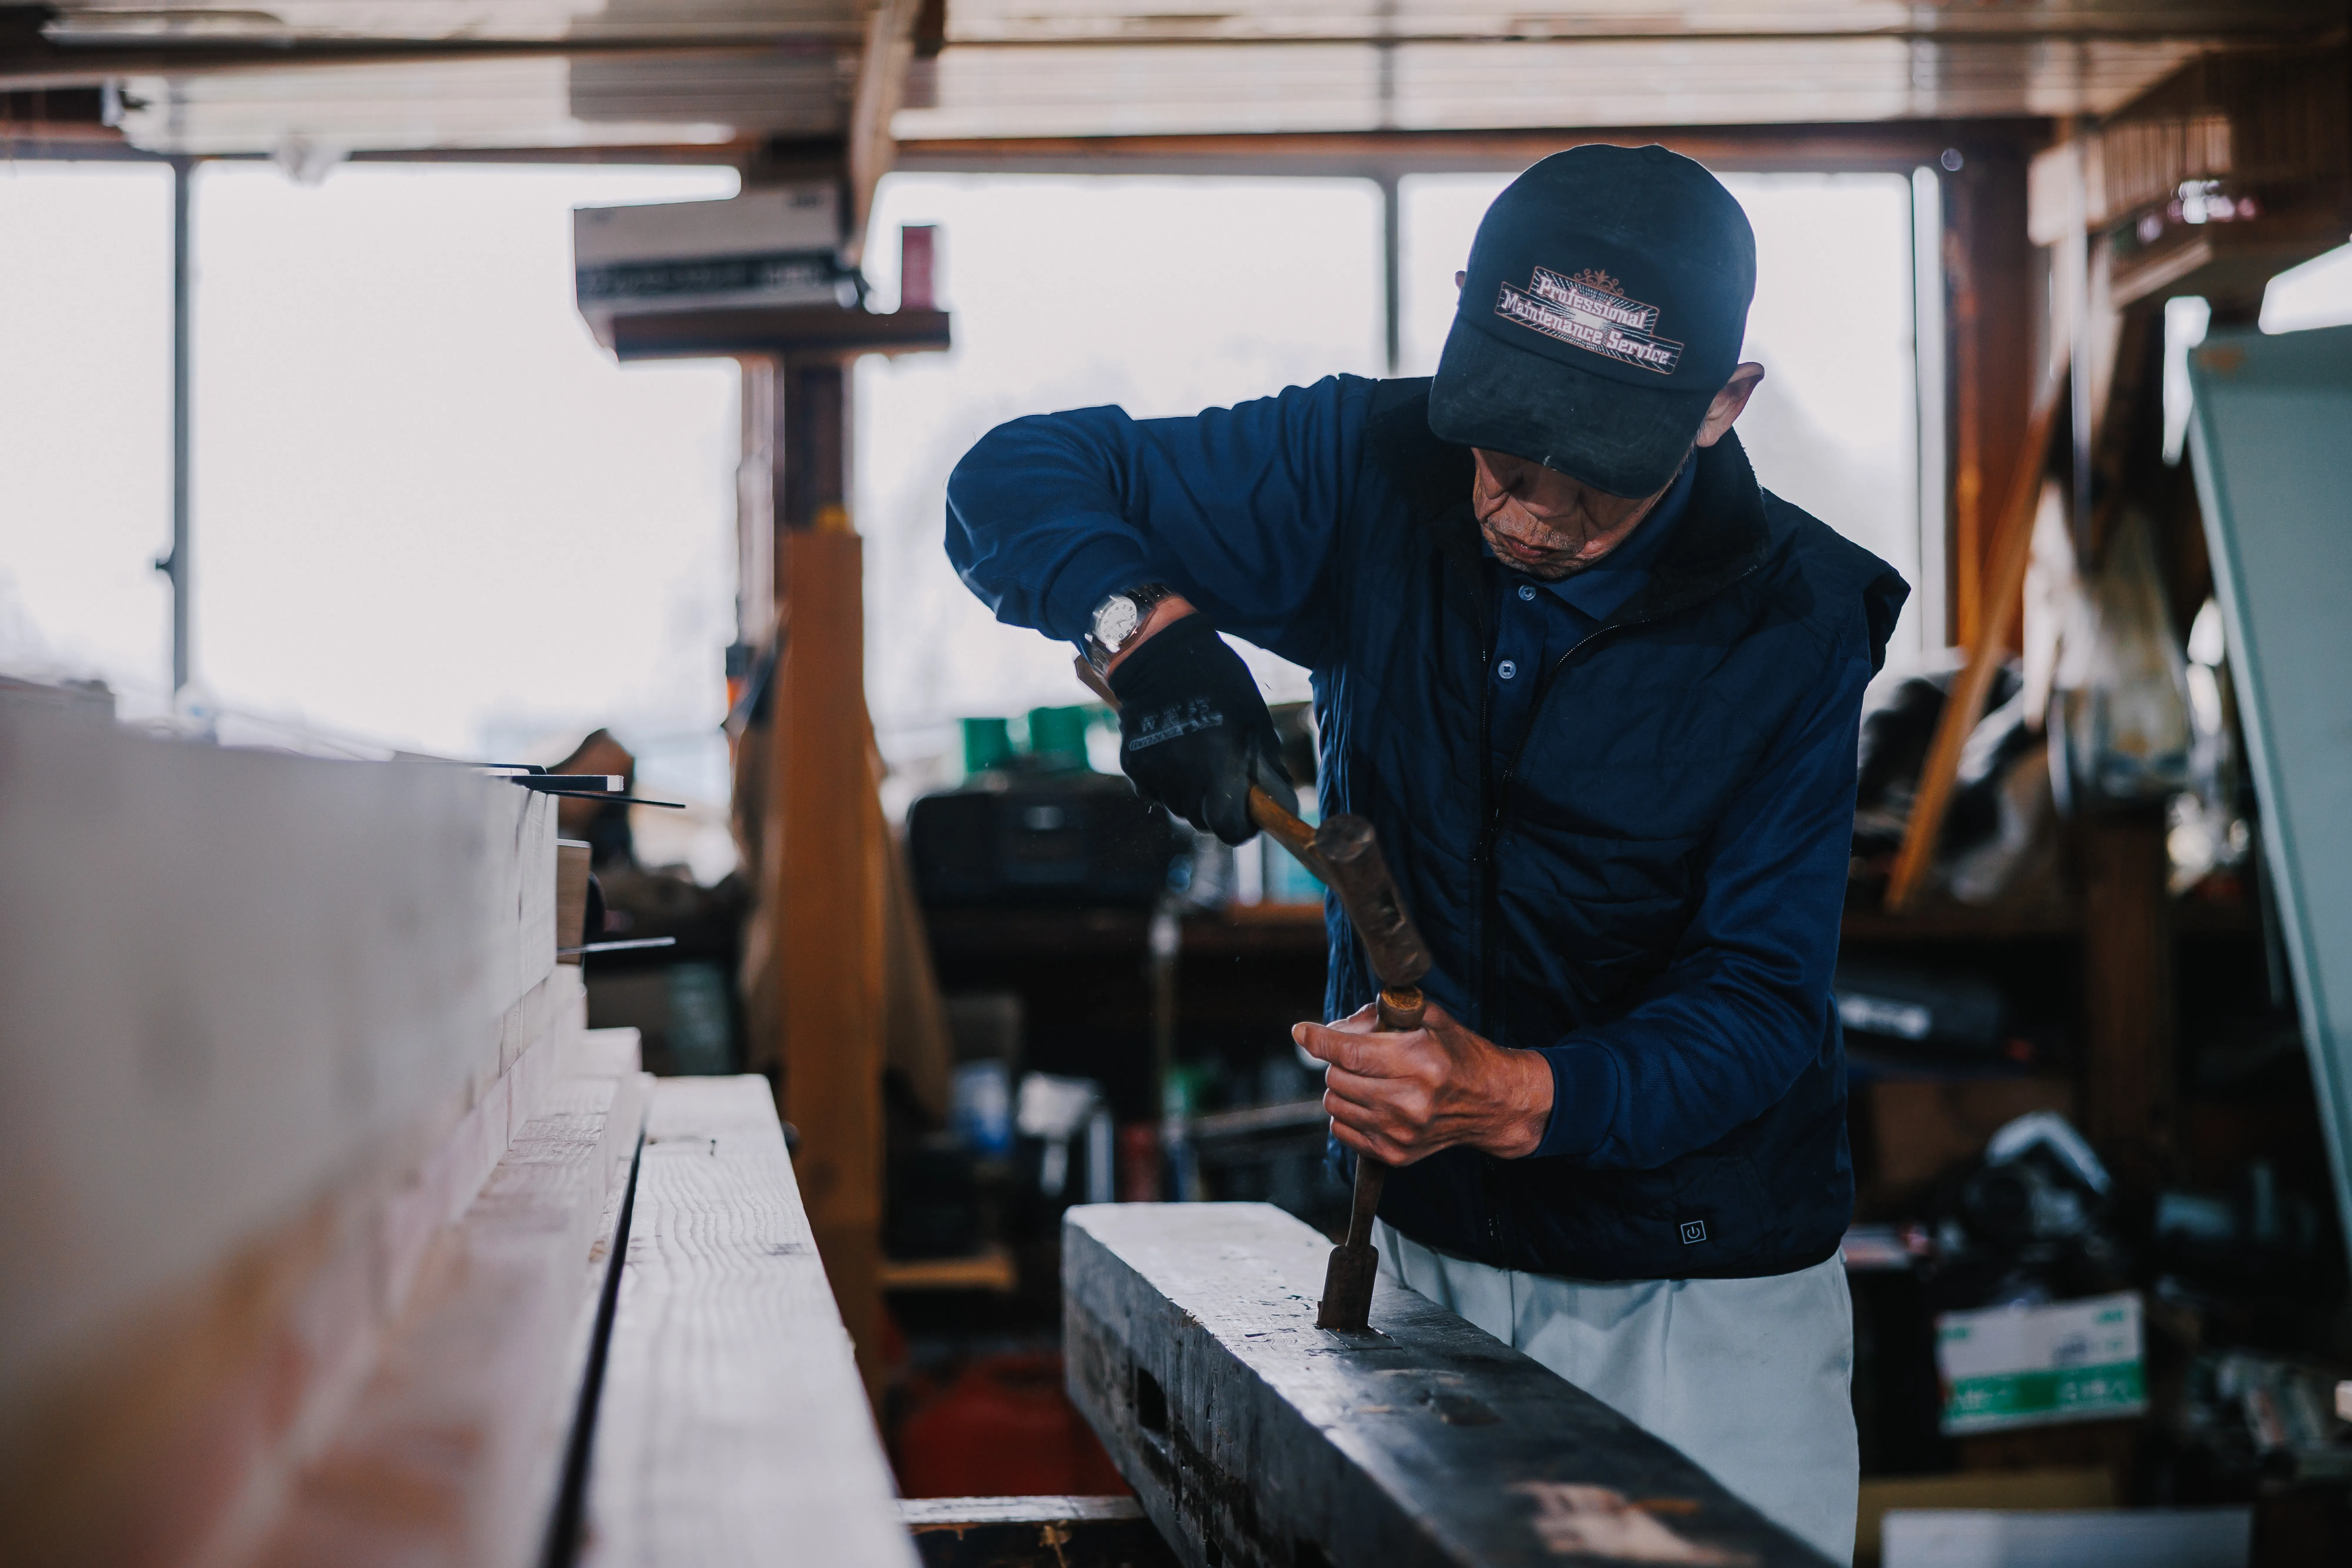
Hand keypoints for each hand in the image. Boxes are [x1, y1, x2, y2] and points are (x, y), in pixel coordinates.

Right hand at [1106, 607, 1287, 845]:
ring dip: (1192, 794)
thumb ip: (1266, 768)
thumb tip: (1276, 804)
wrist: (1162, 653)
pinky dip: (1166, 781)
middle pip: (1202, 821)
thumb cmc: (1220, 683)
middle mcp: (1185, 775)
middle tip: (1224, 780)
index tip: (1248, 815)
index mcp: (1220, 764)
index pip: (1229, 829)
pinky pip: (1154, 791)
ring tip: (1197, 757)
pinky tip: (1173, 751)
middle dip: (1217, 808)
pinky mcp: (1133, 765)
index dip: (1242, 827)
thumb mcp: (1255, 721)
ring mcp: (1155, 772)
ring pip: (1178, 807)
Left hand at [1292, 1000, 1553, 1164]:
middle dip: (1339, 1059)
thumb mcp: (1428, 1019)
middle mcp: (1410, 1101)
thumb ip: (1379, 1015)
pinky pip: (1341, 1130)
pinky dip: (1347, 1112)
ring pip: (1334, 1103)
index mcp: (1420, 1061)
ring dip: (1342, 1086)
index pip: (1350, 1052)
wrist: (1492, 1103)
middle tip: (1360, 1054)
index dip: (1318, 1039)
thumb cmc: (1457, 1054)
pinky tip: (1371, 1101)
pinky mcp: (1395, 1154)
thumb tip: (1332, 1029)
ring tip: (1368, 1078)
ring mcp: (1401, 1132)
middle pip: (1337, 1077)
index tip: (1301, 1031)